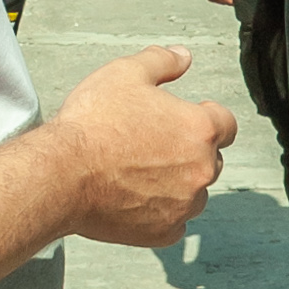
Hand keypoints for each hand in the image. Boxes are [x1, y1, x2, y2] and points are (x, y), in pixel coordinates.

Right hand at [53, 46, 237, 245]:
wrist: (61, 174)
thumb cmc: (91, 126)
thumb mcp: (126, 73)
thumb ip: (162, 61)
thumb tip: (182, 56)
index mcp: (200, 129)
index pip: (227, 124)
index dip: (208, 117)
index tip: (190, 118)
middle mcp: (200, 169)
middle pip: (211, 159)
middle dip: (189, 150)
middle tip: (153, 143)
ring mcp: (184, 204)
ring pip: (195, 194)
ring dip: (178, 184)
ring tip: (141, 172)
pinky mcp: (163, 232)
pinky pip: (175, 223)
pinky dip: (161, 212)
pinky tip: (136, 197)